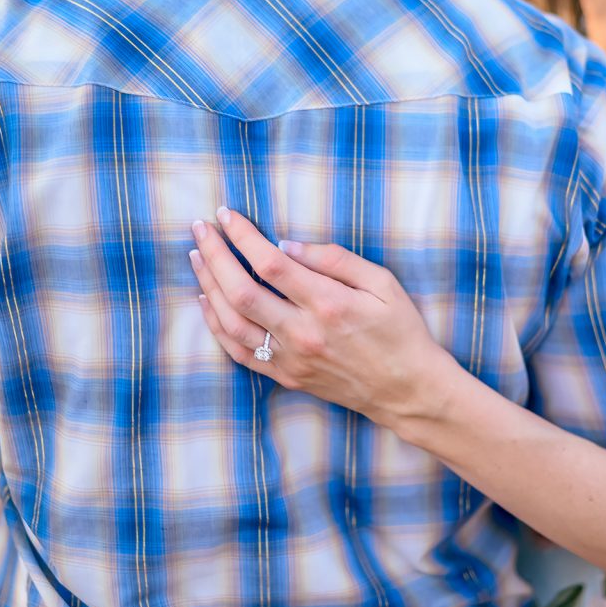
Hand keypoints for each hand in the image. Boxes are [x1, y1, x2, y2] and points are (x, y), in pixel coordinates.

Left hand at [189, 209, 451, 430]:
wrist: (408, 391)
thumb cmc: (401, 331)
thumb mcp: (383, 284)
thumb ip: (335, 260)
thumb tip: (287, 244)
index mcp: (328, 304)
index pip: (271, 264)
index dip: (243, 237)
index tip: (226, 215)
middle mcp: (303, 333)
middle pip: (241, 290)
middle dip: (215, 255)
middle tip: (199, 228)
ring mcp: (291, 359)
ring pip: (232, 322)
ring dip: (208, 286)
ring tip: (198, 257)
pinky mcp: (286, 377)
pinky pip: (239, 353)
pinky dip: (217, 326)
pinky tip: (207, 301)